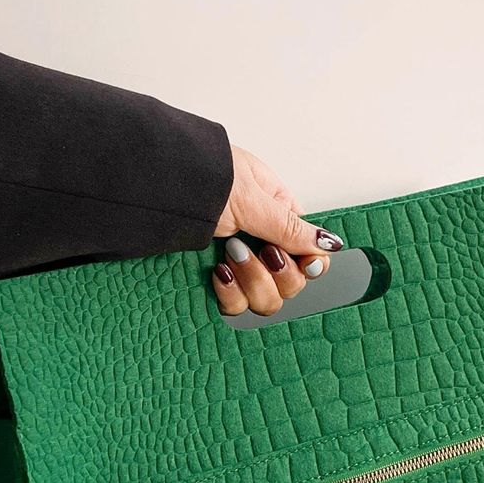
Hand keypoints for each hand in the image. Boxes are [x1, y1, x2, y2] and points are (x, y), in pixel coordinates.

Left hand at [212, 145, 344, 315]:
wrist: (153, 185)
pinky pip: (237, 306)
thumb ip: (292, 228)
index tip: (297, 261)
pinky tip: (218, 273)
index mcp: (278, 216)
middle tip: (253, 249)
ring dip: (252, 281)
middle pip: (292, 284)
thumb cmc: (201, 176)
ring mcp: (240, 264)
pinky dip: (230, 294)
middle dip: (274, 273)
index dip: (308, 266)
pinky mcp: (216, 282)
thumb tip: (330, 244)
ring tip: (230, 255)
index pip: (310, 256)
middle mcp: (262, 242)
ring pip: (266, 300)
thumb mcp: (254, 199)